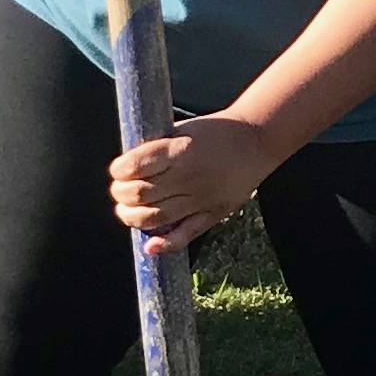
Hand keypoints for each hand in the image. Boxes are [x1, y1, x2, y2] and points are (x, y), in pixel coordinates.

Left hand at [109, 114, 275, 245]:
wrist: (257, 141)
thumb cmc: (217, 132)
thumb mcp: (182, 129)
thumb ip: (157, 149)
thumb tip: (127, 169)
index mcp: (179, 150)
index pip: (134, 167)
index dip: (119, 171)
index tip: (117, 170)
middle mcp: (188, 176)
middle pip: (140, 194)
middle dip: (121, 194)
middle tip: (120, 191)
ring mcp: (201, 198)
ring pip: (156, 218)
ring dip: (133, 217)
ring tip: (128, 210)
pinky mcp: (213, 213)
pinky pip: (186, 234)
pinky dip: (166, 244)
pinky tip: (150, 245)